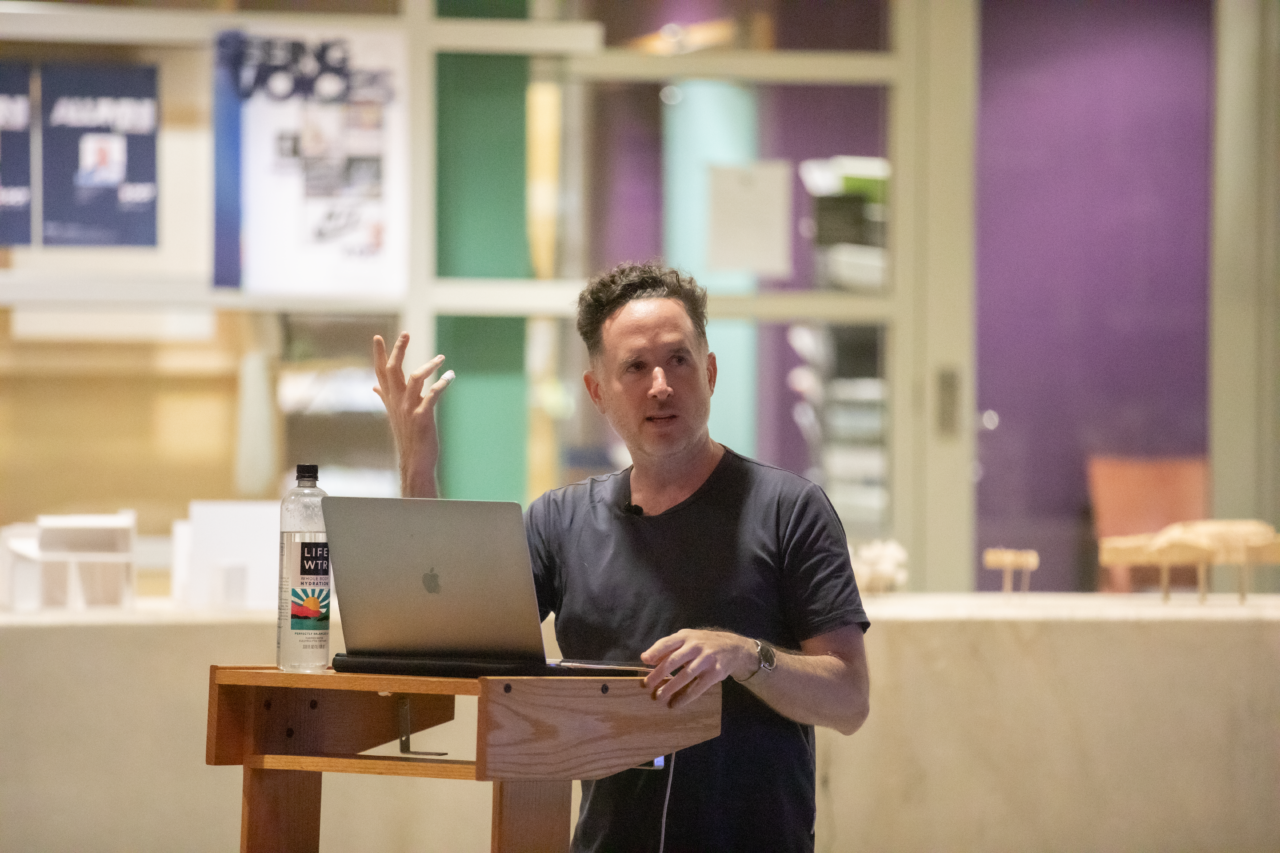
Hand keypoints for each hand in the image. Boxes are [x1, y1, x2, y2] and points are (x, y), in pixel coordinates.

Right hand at [372, 333, 451, 497]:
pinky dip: (442, 383)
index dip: (380, 355)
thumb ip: (385, 397)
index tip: (378, 337)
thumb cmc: (407, 437)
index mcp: (391, 400)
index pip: (381, 372)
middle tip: (405, 333)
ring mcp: (408, 409)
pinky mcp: (422, 417)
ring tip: (441, 358)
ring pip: (414, 379)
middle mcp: (397, 402)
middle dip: (398, 350)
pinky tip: (450, 376)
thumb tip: (374, 387)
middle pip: (393, 370)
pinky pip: (432, 395)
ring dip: (428, 366)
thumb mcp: (394, 414)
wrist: (414, 461)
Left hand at [640, 629, 756, 709]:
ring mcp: (706, 659)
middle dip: (659, 673)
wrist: (733, 648)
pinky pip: (698, 687)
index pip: (667, 643)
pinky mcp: (715, 672)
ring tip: (660, 696)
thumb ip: (670, 647)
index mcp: (686, 636)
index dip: (655, 651)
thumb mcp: (688, 639)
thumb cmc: (703, 644)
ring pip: (686, 675)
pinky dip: (686, 697)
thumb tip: (647, 658)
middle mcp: (696, 646)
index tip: (645, 661)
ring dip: (671, 687)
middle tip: (647, 684)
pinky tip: (676, 703)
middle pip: (674, 660)